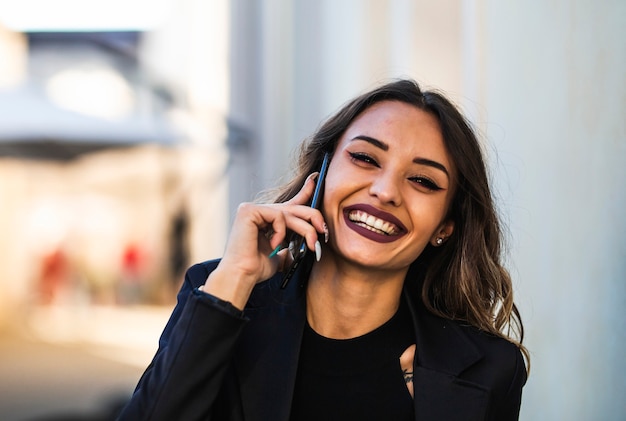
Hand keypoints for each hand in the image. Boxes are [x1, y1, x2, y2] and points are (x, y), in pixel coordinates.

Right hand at [202, 173, 326, 308]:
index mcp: (265, 219)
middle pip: (293, 208)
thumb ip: (290, 246)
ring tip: (311, 245)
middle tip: (324, 230)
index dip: (304, 192)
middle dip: (313, 217)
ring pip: (289, 213)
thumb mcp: (280, 254)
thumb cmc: (257, 268)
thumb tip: (306, 244)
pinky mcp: (249, 210)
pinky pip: (278, 216)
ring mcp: (252, 209)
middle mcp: (258, 211)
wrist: (243, 276)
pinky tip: (274, 244)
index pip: (289, 203)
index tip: (316, 179)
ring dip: (305, 229)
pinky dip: (281, 231)